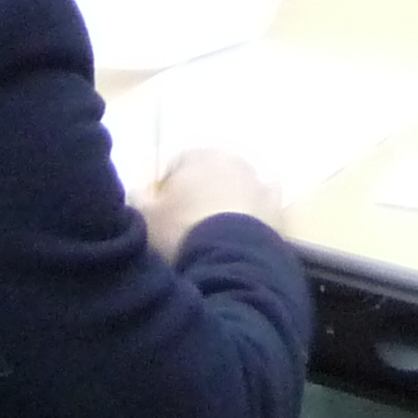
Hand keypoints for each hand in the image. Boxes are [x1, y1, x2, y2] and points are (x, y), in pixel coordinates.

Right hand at [141, 146, 278, 258]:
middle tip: (188, 225)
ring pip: (240, 190)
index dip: (166, 190)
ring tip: (216, 235)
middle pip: (212, 174)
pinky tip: (242, 240)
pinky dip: (254, 220)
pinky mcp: (278, 213)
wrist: (230, 262)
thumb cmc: (182, 233)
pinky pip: (262, 212)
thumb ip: (139, 199)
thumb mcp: (145, 218)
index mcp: (201, 155)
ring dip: (230, 204)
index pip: (178, 164)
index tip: (161, 214)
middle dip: (201, 193)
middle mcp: (234, 162)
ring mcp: (260, 186)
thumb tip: (141, 192)